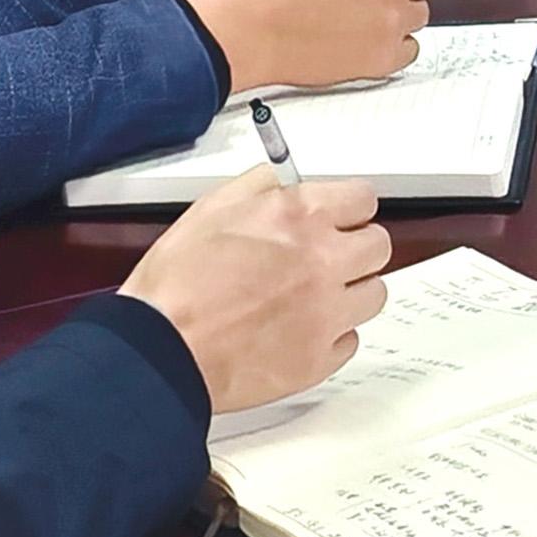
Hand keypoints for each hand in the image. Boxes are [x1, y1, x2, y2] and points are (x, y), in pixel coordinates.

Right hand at [120, 168, 391, 411]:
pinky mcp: (319, 359)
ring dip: (349, 293)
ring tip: (312, 298)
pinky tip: (299, 332)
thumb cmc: (175, 285)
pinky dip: (330, 337)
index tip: (339, 218)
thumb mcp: (212, 208)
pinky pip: (349, 341)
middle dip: (354, 248)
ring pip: (372, 295)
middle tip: (327, 257)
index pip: (363, 200)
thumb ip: (261, 186)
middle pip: (378, 246)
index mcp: (301, 218)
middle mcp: (323, 262)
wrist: (158, 350)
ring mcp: (326, 314)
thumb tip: (286, 177)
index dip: (347, 209)